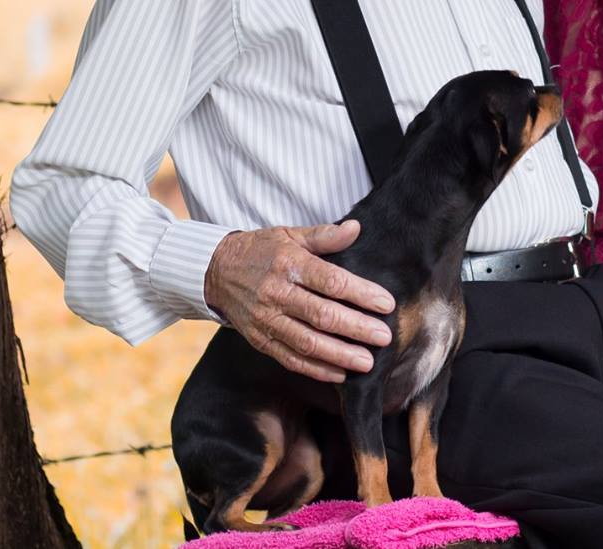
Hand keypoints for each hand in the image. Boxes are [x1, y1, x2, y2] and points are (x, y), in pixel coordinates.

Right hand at [204, 221, 395, 382]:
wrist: (216, 271)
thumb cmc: (262, 250)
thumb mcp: (290, 234)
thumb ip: (325, 236)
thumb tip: (356, 228)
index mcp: (288, 264)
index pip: (331, 281)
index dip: (361, 294)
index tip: (386, 304)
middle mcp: (276, 293)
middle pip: (322, 315)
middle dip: (357, 328)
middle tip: (385, 337)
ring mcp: (266, 320)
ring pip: (307, 342)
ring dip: (340, 355)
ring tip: (367, 362)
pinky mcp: (259, 340)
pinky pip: (290, 359)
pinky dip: (316, 369)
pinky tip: (340, 374)